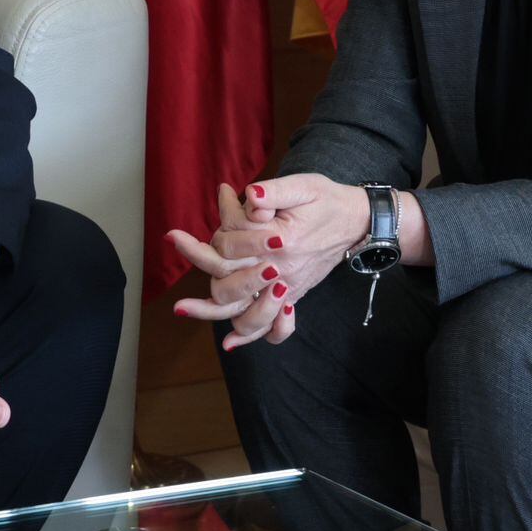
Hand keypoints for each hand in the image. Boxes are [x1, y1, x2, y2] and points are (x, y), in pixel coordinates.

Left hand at [169, 176, 370, 349]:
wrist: (356, 221)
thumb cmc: (326, 200)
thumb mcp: (304, 187)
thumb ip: (275, 192)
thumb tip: (250, 193)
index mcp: (280, 244)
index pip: (230, 247)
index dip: (210, 234)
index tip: (186, 224)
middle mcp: (281, 273)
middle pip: (231, 287)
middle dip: (201, 274)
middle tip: (175, 251)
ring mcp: (286, 289)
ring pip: (247, 315)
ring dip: (213, 315)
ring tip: (182, 309)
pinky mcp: (292, 296)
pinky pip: (272, 328)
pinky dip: (251, 337)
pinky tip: (229, 343)